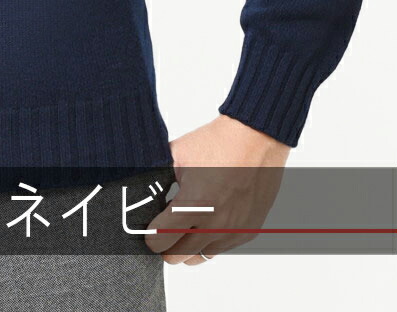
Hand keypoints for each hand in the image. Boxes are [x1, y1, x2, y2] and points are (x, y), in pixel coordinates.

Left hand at [146, 114, 290, 265]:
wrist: (254, 139)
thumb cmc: (217, 143)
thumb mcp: (176, 156)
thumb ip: (158, 178)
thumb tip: (142, 191)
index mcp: (192, 204)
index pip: (159, 241)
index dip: (149, 235)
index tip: (149, 227)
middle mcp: (214, 224)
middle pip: (176, 257)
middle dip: (165, 243)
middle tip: (164, 227)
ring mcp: (232, 231)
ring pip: (199, 257)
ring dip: (188, 245)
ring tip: (185, 223)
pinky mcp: (247, 232)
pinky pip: (220, 248)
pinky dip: (209, 239)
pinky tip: (206, 219)